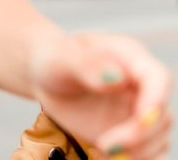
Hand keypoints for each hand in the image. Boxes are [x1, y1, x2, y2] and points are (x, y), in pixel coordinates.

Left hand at [30, 33, 172, 158]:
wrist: (46, 77)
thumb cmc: (54, 61)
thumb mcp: (62, 58)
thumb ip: (86, 65)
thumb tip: (116, 77)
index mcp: (131, 58)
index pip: (158, 79)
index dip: (154, 102)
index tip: (137, 121)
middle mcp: (142, 86)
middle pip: (161, 116)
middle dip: (138, 135)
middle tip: (103, 145)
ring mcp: (137, 111)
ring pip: (158, 138)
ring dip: (138, 152)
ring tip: (99, 151)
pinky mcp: (130, 132)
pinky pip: (147, 152)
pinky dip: (134, 159)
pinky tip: (103, 156)